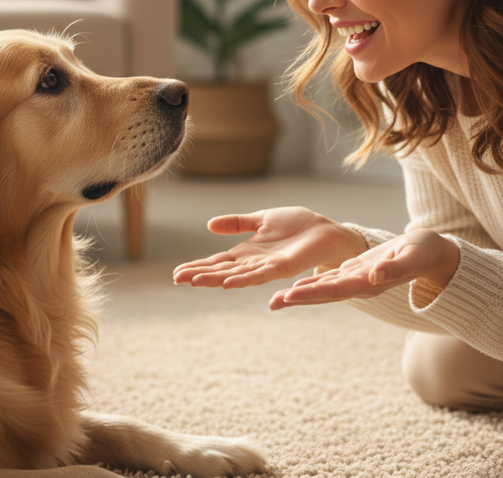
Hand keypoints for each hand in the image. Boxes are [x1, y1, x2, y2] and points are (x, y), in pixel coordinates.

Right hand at [172, 206, 365, 289]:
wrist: (325, 229)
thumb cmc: (297, 225)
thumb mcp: (261, 219)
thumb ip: (237, 223)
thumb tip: (210, 225)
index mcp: (248, 251)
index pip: (218, 261)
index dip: (199, 266)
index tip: (177, 273)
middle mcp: (254, 262)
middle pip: (222, 271)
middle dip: (200, 275)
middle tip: (178, 279)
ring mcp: (268, 266)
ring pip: (237, 275)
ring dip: (216, 279)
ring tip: (196, 282)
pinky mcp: (284, 267)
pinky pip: (261, 275)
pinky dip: (243, 279)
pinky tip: (228, 283)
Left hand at [268, 228, 458, 309]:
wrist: (431, 253)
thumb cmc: (424, 252)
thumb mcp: (411, 256)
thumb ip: (393, 268)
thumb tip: (373, 276)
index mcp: (370, 284)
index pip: (336, 290)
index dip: (313, 293)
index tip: (291, 295)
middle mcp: (359, 286)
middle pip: (324, 294)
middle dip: (298, 298)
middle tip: (272, 303)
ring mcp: (356, 281)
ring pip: (323, 289)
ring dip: (300, 294)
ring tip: (276, 299)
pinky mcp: (355, 272)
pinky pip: (329, 279)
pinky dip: (311, 283)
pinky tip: (295, 285)